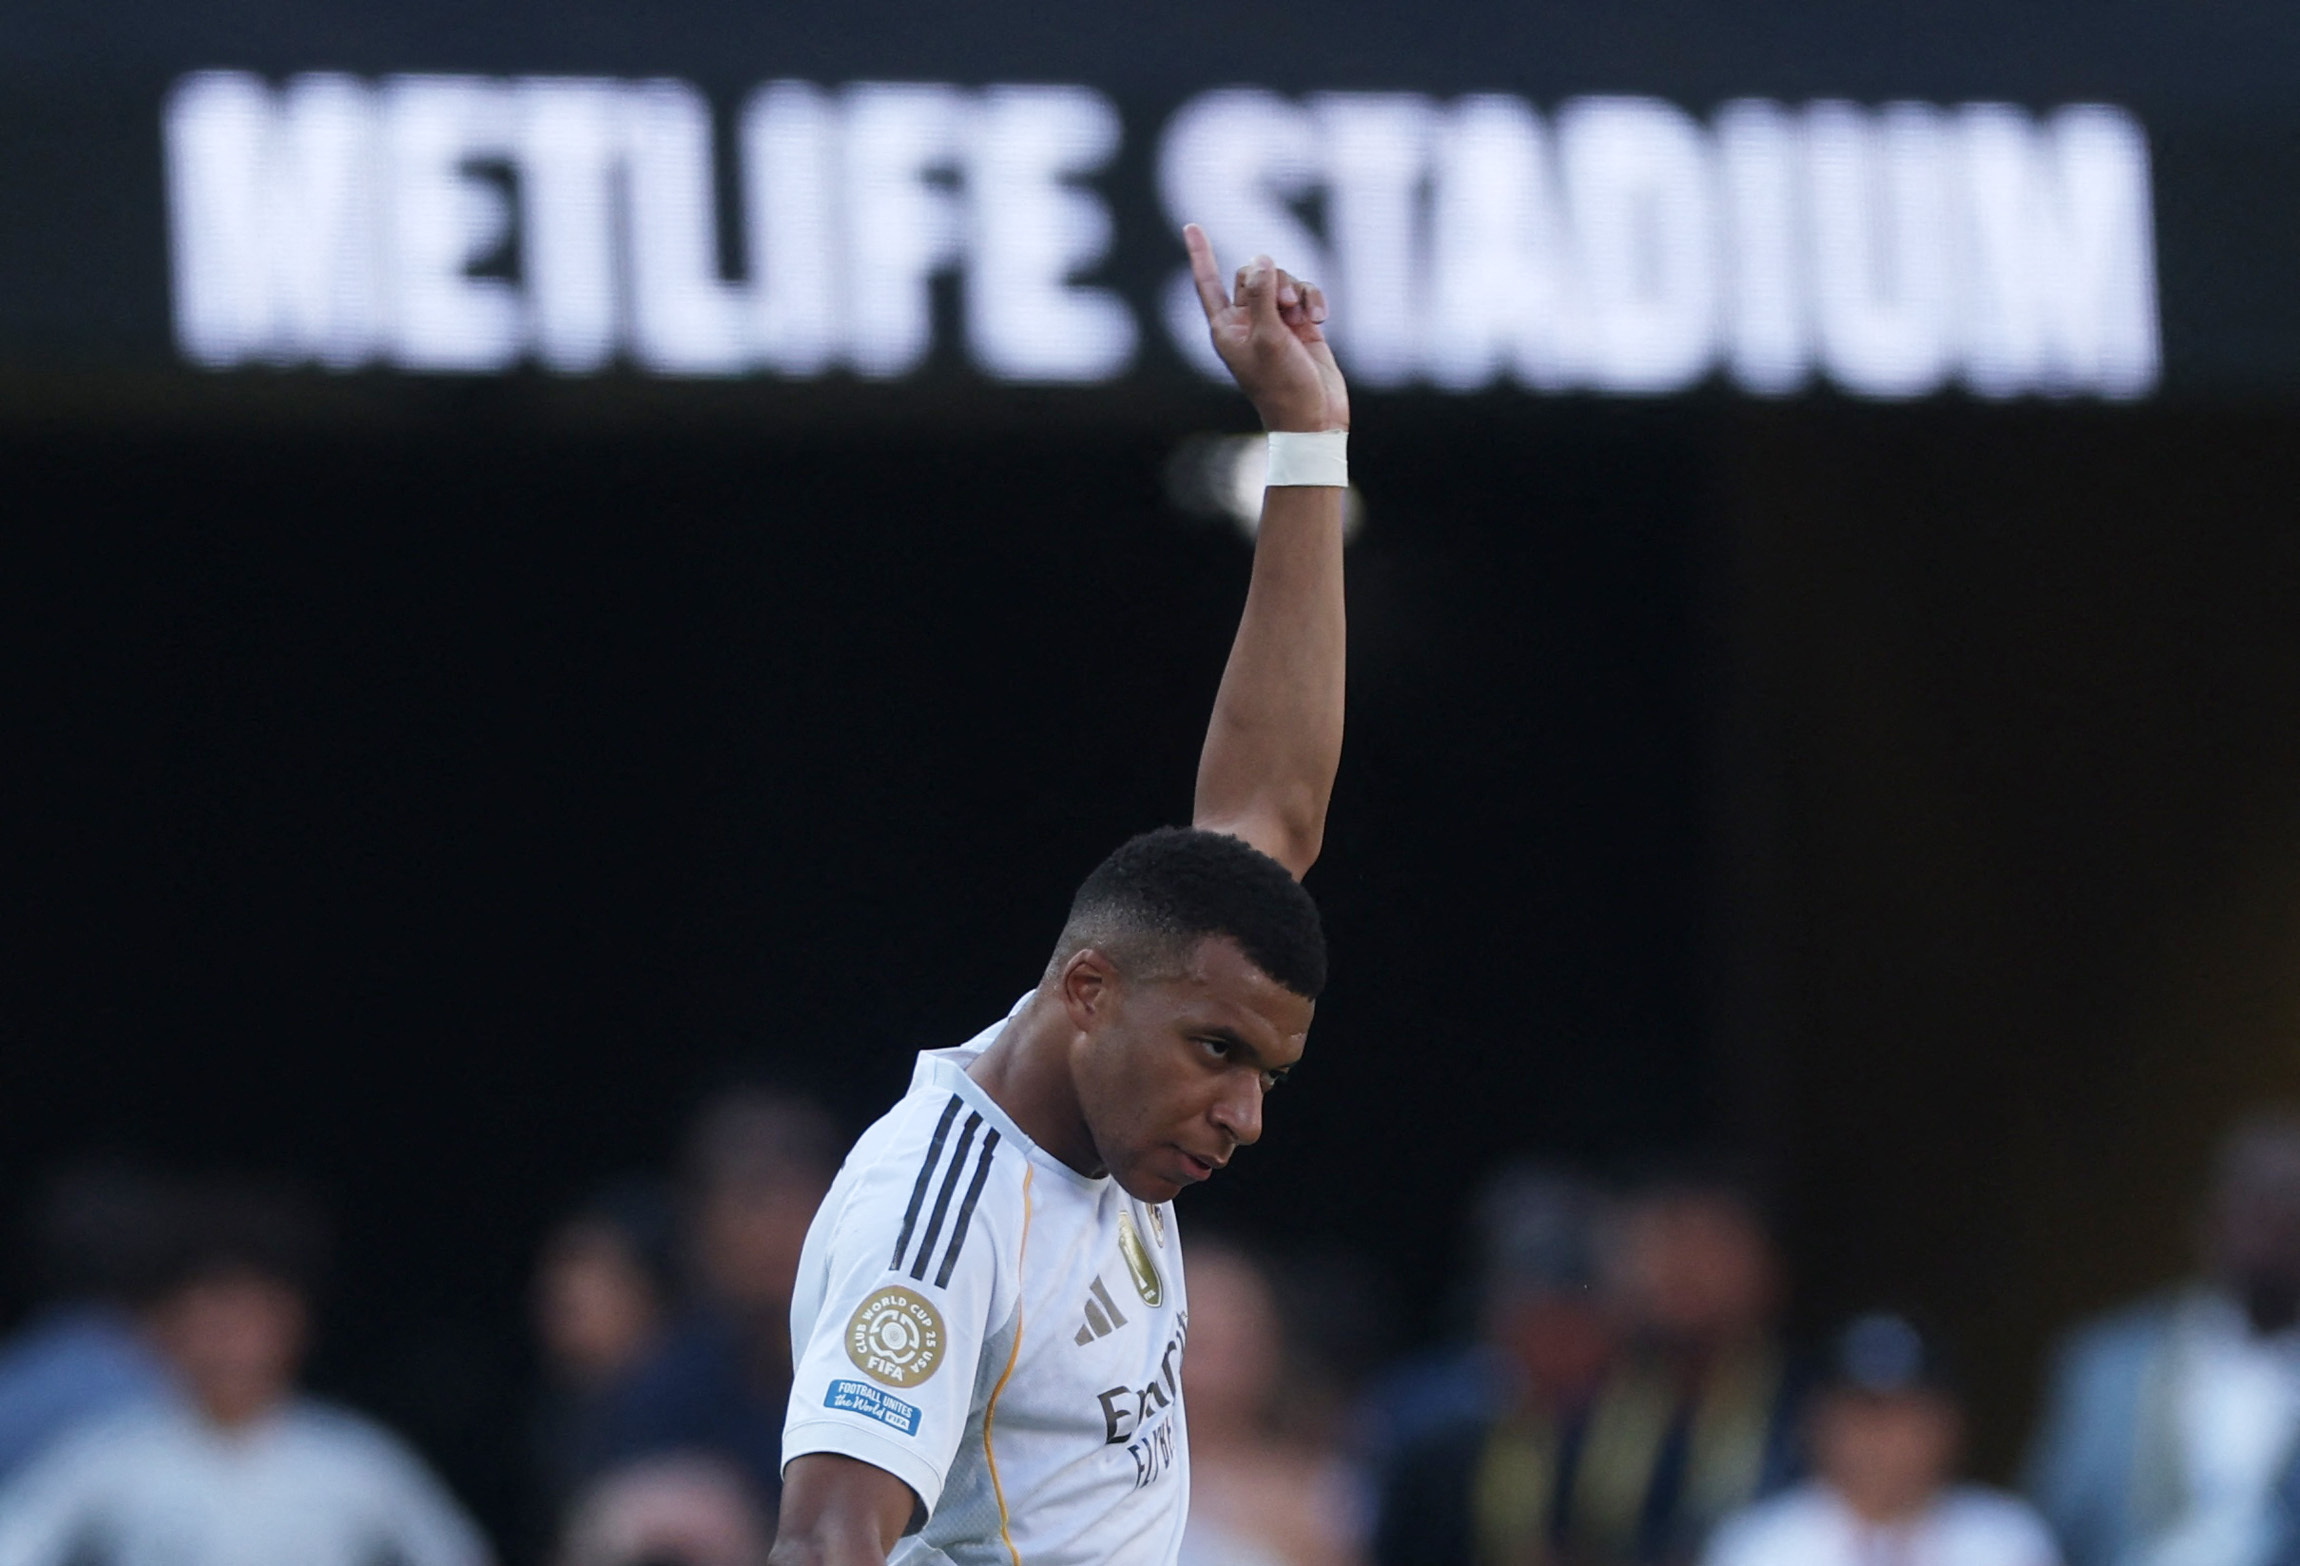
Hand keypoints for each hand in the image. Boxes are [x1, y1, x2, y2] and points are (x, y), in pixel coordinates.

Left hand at [1183, 223, 1349, 433]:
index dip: (1201, 255)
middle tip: (1284, 305)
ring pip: (1282, 281)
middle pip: (1253, 274)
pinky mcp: (1302, 326)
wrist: (1313, 419)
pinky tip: (1321, 318)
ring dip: (1296, 290)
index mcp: (1226, 328)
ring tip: (1303, 316)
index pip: (1208, 284)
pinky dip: (1313, 299)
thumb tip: (1262, 259)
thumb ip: (1262, 294)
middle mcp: (1247, 322)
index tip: (1190, 226)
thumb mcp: (1268, 337)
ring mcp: (1275, 323)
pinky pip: (1305, 293)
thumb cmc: (1282, 387)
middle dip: (1272, 280)